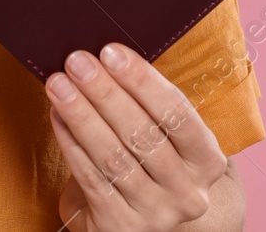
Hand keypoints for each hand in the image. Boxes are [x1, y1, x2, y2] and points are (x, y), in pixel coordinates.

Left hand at [46, 43, 226, 231]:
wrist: (138, 215)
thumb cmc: (147, 159)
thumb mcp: (161, 134)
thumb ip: (144, 102)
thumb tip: (103, 57)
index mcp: (207, 160)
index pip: (178, 114)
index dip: (143, 81)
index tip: (110, 52)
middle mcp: (189, 192)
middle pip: (143, 134)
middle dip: (105, 93)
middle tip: (76, 61)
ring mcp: (158, 214)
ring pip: (114, 157)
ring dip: (82, 115)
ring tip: (58, 84)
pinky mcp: (123, 228)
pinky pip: (92, 179)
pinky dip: (71, 144)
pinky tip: (57, 117)